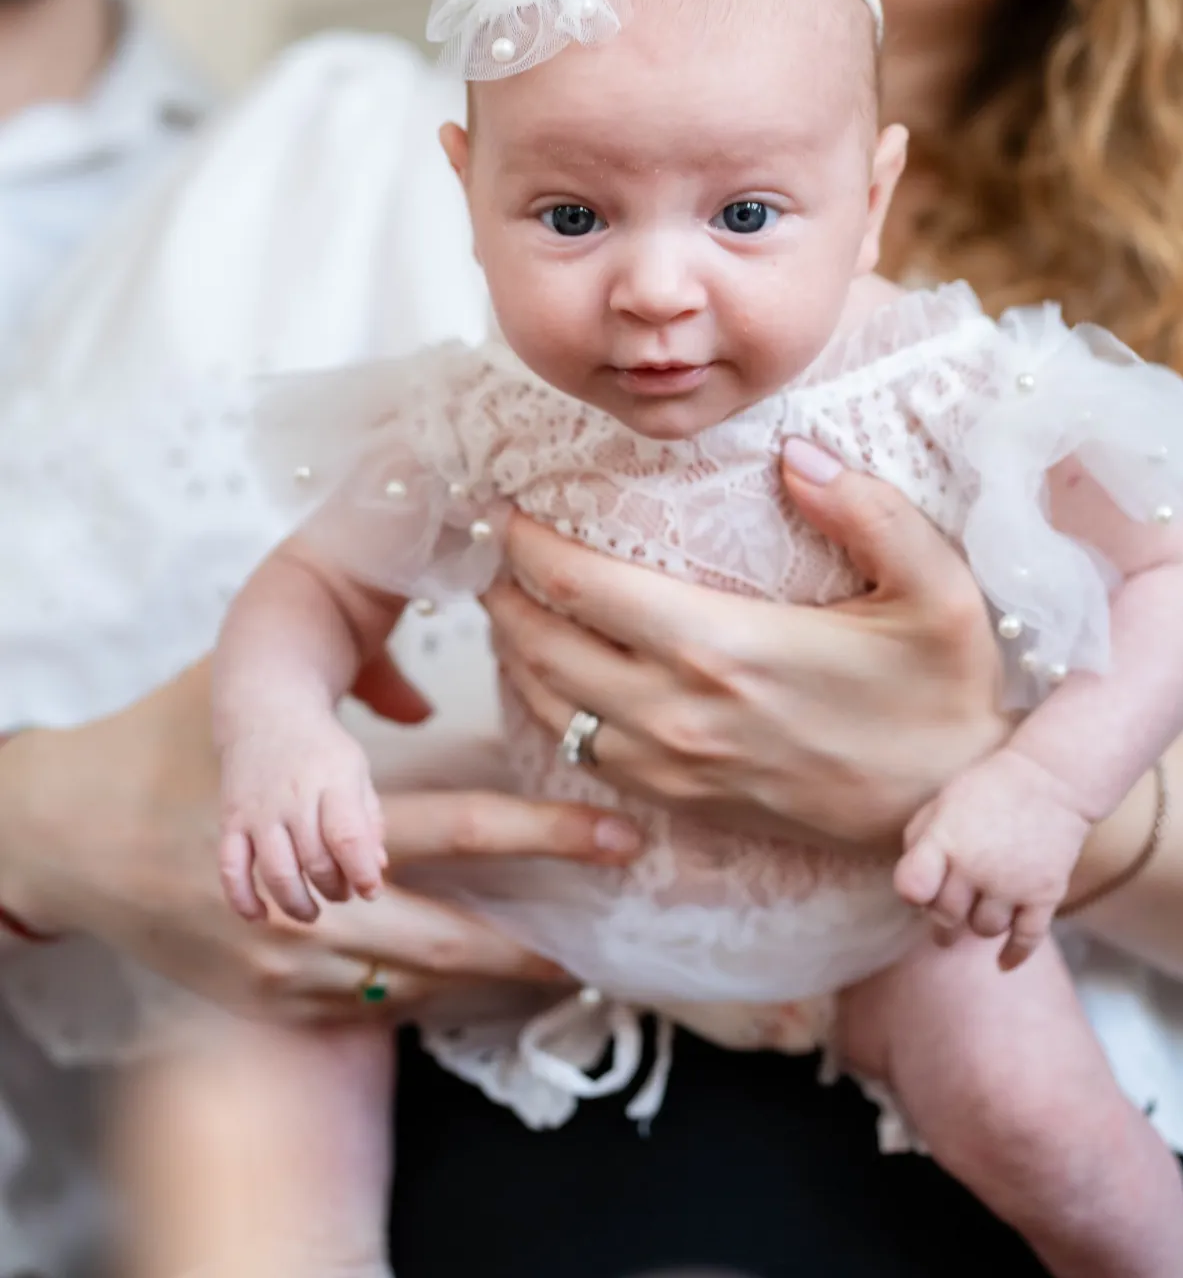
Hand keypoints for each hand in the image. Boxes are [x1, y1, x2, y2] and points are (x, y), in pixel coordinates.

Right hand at [0, 658, 641, 1021]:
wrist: (68, 836)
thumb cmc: (166, 746)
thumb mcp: (253, 692)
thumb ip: (355, 675)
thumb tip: (443, 665)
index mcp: (314, 820)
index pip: (459, 829)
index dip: (546, 834)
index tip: (616, 833)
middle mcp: (308, 910)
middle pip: (453, 935)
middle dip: (539, 940)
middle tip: (609, 929)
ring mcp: (286, 969)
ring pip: (418, 989)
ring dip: (493, 980)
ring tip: (563, 967)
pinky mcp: (266, 1003)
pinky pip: (370, 1016)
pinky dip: (428, 1001)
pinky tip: (473, 986)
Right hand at [219, 708, 386, 923]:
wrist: (267, 711)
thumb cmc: (321, 751)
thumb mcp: (356, 771)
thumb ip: (368, 819)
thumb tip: (377, 867)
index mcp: (333, 780)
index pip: (347, 835)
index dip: (361, 872)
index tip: (371, 891)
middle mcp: (293, 796)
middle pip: (314, 860)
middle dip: (333, 889)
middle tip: (342, 893)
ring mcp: (259, 810)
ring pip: (275, 871)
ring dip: (296, 903)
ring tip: (312, 911)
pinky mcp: (231, 820)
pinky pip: (231, 867)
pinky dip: (243, 899)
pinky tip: (260, 916)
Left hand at [486, 446, 1008, 851]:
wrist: (948, 808)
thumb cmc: (942, 691)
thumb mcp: (935, 588)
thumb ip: (867, 509)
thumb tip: (793, 451)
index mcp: (723, 648)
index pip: (582, 587)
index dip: (528, 543)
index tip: (510, 508)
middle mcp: (678, 713)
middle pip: (541, 645)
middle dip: (505, 591)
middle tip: (499, 548)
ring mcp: (673, 767)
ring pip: (547, 707)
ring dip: (515, 650)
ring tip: (512, 603)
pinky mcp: (682, 803)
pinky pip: (579, 756)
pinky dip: (547, 710)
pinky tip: (553, 676)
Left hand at [895, 745, 1091, 967]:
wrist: (1051, 780)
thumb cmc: (988, 788)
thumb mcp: (944, 802)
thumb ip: (920, 840)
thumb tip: (911, 884)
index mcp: (946, 840)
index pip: (913, 888)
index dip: (913, 895)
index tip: (920, 892)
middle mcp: (977, 867)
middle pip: (947, 917)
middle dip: (942, 917)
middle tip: (946, 914)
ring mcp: (1012, 884)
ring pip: (984, 930)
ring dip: (977, 926)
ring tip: (976, 914)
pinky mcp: (1045, 895)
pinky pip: (1026, 939)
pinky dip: (1013, 955)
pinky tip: (1001, 962)